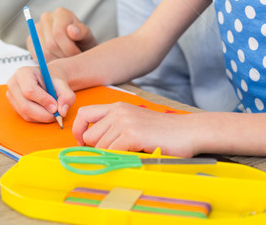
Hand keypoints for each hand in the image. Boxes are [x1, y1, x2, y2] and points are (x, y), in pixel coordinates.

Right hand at [6, 63, 75, 122]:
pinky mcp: (13, 105)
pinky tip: (46, 112)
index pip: (29, 90)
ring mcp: (11, 95)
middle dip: (43, 113)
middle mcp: (13, 83)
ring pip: (25, 114)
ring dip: (42, 117)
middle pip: (25, 105)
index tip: (55, 107)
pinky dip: (38, 118)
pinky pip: (25, 117)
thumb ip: (66, 95)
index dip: (43, 101)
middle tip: (57, 115)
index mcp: (23, 73)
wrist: (47, 79)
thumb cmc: (53, 79)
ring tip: (53, 112)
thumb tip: (62, 112)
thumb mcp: (62, 83)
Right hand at [26, 8, 96, 61]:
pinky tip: (57, 59)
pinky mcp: (30, 41)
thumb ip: (82, 32)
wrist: (75, 45)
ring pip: (43, 52)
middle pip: (50, 44)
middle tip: (73, 60)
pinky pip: (37, 57)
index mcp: (61, 13)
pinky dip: (48, 62)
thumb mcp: (87, 37)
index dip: (68, 48)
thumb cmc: (82, 41)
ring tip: (66, 60)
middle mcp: (46, 17)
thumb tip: (71, 30)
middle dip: (64, 56)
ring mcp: (36, 29)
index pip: (58, 33)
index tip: (77, 55)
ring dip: (56, 61)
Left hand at [72, 102, 199, 155]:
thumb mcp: (134, 123)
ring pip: (99, 147)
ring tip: (129, 153)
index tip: (82, 144)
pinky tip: (134, 156)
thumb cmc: (162, 132)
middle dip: (97, 150)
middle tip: (114, 155)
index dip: (78, 131)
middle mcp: (118, 111)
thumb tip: (91, 146)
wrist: (187, 131)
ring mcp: (124, 122)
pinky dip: (119, 159)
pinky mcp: (132, 134)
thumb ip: (114, 128)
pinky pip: (112, 152)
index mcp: (117, 107)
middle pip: (88, 135)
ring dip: (111, 156)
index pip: (84, 113)